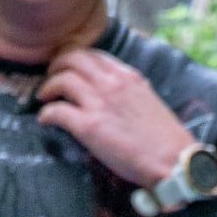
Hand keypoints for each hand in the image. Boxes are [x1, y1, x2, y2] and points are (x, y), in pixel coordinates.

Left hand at [36, 46, 191, 190]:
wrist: (172, 161)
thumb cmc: (166, 138)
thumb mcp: (149, 100)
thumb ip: (130, 91)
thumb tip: (117, 93)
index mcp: (127, 76)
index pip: (94, 55)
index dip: (75, 59)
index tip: (68, 67)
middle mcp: (111, 83)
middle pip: (72, 59)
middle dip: (57, 66)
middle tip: (51, 77)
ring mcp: (98, 103)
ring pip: (61, 80)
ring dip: (47, 87)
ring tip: (43, 97)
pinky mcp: (88, 127)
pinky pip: (57, 112)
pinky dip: (46, 114)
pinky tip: (44, 120)